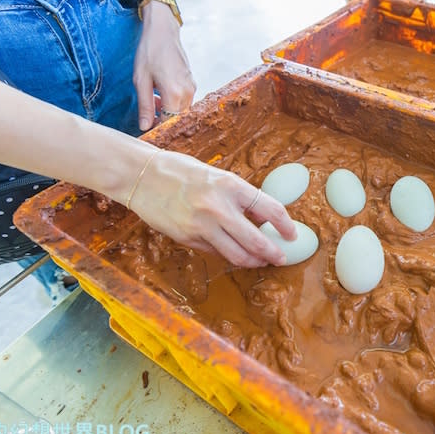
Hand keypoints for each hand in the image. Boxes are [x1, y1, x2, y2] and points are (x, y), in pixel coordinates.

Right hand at [129, 150, 296, 267]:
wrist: (143, 176)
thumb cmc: (182, 172)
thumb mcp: (217, 177)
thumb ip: (238, 197)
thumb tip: (262, 219)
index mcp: (231, 185)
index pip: (270, 209)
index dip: (285, 225)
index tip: (292, 234)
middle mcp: (219, 208)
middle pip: (257, 241)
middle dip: (273, 253)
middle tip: (281, 258)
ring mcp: (202, 226)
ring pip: (237, 255)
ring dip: (253, 261)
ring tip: (260, 261)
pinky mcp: (187, 239)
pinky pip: (215, 252)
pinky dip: (227, 254)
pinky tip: (232, 251)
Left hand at [133, 2, 195, 130]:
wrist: (163, 30)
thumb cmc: (149, 52)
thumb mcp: (141, 80)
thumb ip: (145, 106)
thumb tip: (145, 127)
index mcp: (175, 93)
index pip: (168, 122)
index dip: (157, 128)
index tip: (146, 129)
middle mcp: (188, 92)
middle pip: (177, 118)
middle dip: (162, 120)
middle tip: (147, 115)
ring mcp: (192, 87)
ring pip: (181, 110)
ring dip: (167, 111)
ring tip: (153, 99)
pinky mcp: (192, 82)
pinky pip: (184, 100)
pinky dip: (172, 102)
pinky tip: (160, 93)